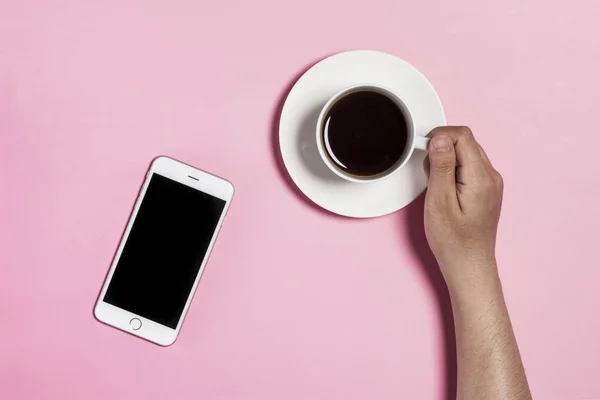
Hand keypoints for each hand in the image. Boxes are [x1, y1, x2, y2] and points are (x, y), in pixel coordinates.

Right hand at [423, 126, 503, 291]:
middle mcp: (491, 177)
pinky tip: (444, 189)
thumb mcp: (439, 201)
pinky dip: (453, 171)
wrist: (469, 266)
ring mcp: (491, 184)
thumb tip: (440, 138)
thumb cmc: (453, 241)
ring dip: (447, 160)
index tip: (424, 149)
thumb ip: (440, 167)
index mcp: (481, 177)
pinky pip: (470, 168)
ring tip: (435, 184)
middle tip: (427, 172)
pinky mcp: (486, 191)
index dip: (440, 136)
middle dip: (442, 148)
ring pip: (468, 154)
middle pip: (466, 142)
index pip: (463, 136)